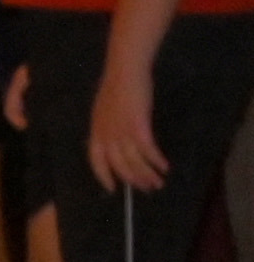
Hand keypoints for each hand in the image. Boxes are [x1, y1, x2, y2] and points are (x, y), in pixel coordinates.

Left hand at [94, 54, 166, 191]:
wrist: (125, 73)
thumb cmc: (116, 88)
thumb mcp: (103, 111)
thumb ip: (106, 128)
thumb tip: (111, 142)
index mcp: (96, 132)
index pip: (96, 162)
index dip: (104, 177)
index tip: (112, 189)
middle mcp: (107, 136)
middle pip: (120, 167)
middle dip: (134, 180)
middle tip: (147, 188)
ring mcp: (122, 133)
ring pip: (134, 162)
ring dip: (147, 175)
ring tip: (158, 182)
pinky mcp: (138, 128)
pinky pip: (148, 151)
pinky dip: (156, 161)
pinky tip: (164, 166)